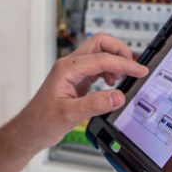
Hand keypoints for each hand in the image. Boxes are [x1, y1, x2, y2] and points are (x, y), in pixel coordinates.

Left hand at [15, 33, 148, 153]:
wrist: (31, 128)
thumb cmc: (43, 120)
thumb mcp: (70, 115)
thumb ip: (94, 104)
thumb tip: (118, 96)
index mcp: (67, 68)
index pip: (101, 58)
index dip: (123, 63)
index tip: (140, 70)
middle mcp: (70, 64)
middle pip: (100, 43)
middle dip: (119, 51)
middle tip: (133, 68)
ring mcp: (74, 70)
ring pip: (99, 52)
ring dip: (114, 61)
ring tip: (122, 79)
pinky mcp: (77, 78)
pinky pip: (97, 65)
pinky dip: (109, 70)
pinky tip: (111, 83)